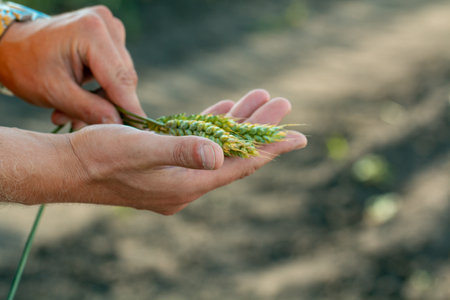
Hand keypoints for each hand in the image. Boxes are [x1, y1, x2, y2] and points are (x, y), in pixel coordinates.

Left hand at [0, 5, 142, 125]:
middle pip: (123, 78)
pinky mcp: (109, 37)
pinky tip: (80, 97)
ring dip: (102, 100)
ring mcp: (109, 28)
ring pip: (121, 78)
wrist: (12, 46)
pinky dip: (100, 89)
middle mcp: (106, 23)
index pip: (120, 78)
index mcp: (91, 31)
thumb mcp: (55, 92)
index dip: (130, 108)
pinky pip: (115, 71)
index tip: (139, 133)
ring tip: (71, 113)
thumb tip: (118, 124)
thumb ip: (89, 109)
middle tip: (80, 123)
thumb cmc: (26, 66)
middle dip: (108, 105)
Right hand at [61, 89, 306, 213]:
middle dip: (258, 128)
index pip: (240, 166)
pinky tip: (224, 110)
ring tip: (259, 98)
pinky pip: (198, 144)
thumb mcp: (139, 150)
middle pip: (234, 154)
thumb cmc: (99, 157)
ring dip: (238, 123)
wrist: (67, 168)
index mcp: (187, 184)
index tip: (298, 136)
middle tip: (281, 103)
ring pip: (218, 147)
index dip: (271, 150)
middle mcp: (187, 183)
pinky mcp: (166, 163)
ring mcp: (177, 174)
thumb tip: (220, 154)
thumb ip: (181, 151)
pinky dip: (213, 126)